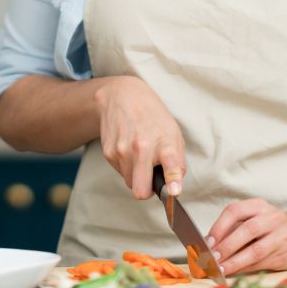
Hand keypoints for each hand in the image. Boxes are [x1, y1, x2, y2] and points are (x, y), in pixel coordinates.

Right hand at [95, 76, 186, 199]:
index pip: (170, 165)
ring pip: (130, 183)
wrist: (123, 96)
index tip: (174, 191)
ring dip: (136, 174)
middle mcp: (142, 147)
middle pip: (140, 190)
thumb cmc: (153, 117)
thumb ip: (178, 161)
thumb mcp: (173, 133)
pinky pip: (120, 172)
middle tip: (151, 178)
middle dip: (146, 191)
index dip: (172, 180)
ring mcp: (122, 150)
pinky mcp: (108, 153)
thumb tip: (175, 186)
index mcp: (164, 142)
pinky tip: (129, 148)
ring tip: (140, 153)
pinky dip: (126, 166)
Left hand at [207, 200, 286, 274]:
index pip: (235, 211)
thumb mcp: (252, 219)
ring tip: (220, 269)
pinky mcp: (285, 255)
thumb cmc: (268, 228)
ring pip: (256, 251)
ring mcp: (281, 236)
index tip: (208, 242)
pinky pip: (261, 264)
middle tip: (212, 258)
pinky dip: (244, 269)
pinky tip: (232, 273)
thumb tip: (206, 245)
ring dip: (235, 262)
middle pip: (247, 230)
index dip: (220, 226)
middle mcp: (273, 218)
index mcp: (259, 206)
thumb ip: (231, 229)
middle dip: (227, 246)